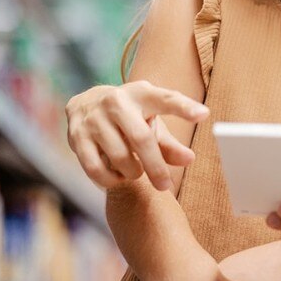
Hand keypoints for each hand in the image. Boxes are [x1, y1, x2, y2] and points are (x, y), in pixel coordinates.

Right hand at [65, 81, 208, 189]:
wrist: (86, 103)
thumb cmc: (131, 117)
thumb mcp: (152, 123)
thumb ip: (170, 144)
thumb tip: (189, 160)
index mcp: (143, 94)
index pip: (167, 99)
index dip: (185, 107)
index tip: (204, 114)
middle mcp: (117, 102)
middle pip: (141, 138)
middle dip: (155, 167)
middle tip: (166, 186)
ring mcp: (94, 118)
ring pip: (119, 156)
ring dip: (132, 172)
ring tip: (136, 171)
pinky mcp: (76, 136)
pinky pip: (96, 168)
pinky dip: (110, 179)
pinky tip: (117, 176)